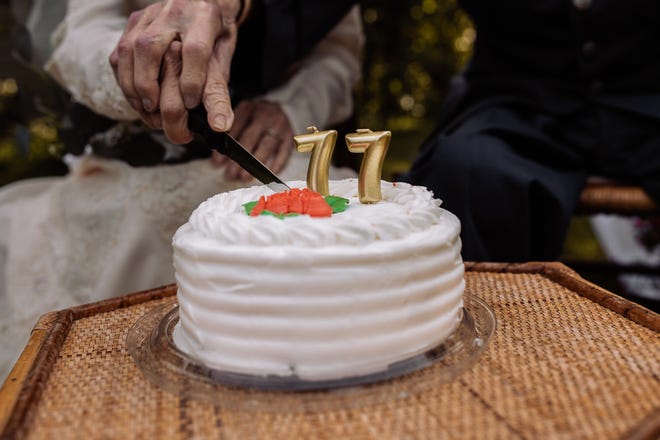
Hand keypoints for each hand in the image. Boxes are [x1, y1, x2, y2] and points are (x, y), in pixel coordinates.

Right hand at [109, 0, 241, 139]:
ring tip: (145, 107)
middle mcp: (174, 11)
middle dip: (148, 83)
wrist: (201, 2)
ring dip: (132, 84)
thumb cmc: (215, 33)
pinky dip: (123, 78)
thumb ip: (219, 90)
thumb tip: (220, 126)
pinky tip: (135, 96)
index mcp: (203, 17)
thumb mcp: (224, 56)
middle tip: (155, 108)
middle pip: (150, 46)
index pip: (194, 50)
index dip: (191, 80)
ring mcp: (149, 14)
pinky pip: (119, 51)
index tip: (191, 104)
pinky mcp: (134, 21)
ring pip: (129, 49)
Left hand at [212, 100, 294, 180]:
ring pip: (267, 145)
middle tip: (230, 174)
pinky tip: (268, 173)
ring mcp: (280, 124)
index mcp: (248, 107)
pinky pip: (284, 151)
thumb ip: (229, 134)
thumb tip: (217, 160)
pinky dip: (277, 163)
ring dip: (255, 163)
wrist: (280, 110)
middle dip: (239, 158)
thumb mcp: (240, 118)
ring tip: (244, 177)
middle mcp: (265, 113)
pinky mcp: (290, 135)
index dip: (226, 147)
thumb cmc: (254, 119)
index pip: (234, 127)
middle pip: (251, 137)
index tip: (217, 163)